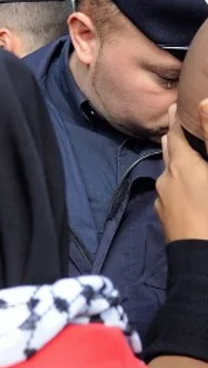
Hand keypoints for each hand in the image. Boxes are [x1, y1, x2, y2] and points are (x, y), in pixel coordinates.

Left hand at [157, 100, 207, 242]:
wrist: (203, 263)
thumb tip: (202, 104)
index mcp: (182, 167)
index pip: (176, 135)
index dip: (177, 120)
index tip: (175, 106)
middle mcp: (166, 181)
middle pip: (170, 154)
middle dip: (174, 139)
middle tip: (176, 126)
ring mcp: (164, 203)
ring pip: (169, 175)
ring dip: (175, 162)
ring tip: (180, 153)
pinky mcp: (167, 220)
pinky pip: (172, 194)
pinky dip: (178, 184)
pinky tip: (185, 189)